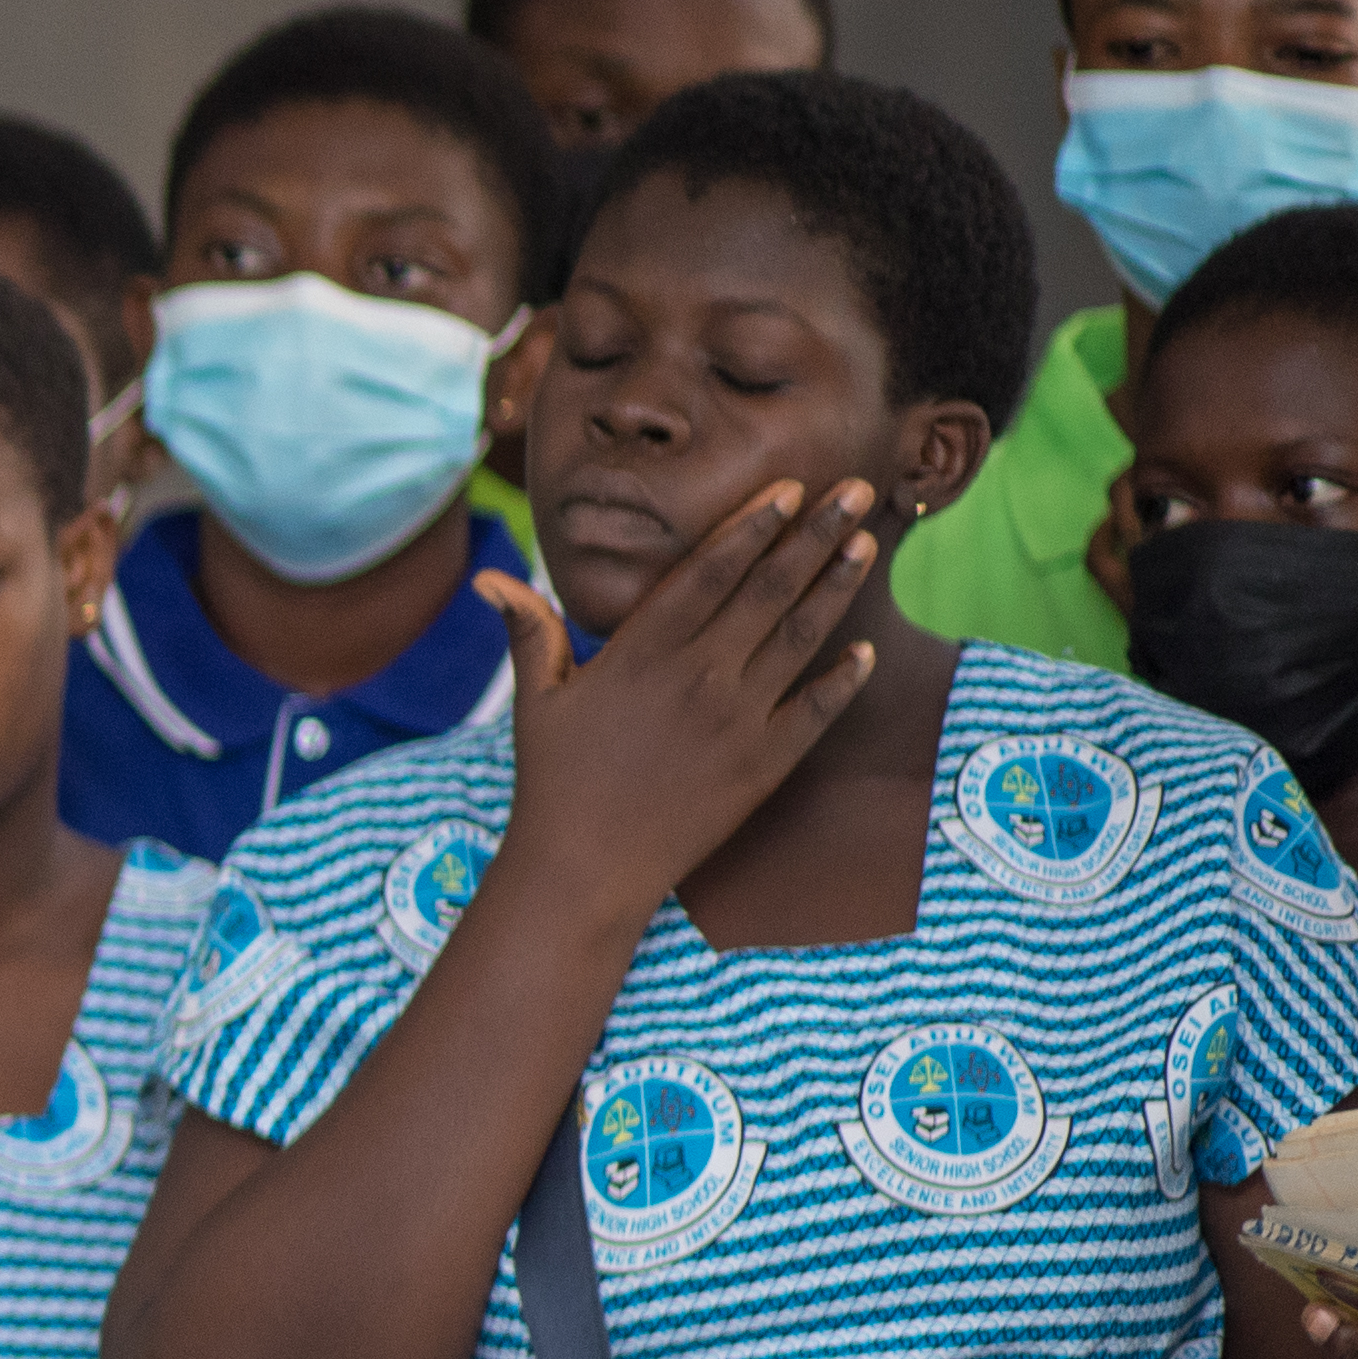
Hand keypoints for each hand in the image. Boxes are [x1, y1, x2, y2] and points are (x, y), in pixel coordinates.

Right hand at [491, 482, 880, 921]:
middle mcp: (697, 677)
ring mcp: (737, 721)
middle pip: (769, 590)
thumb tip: (490, 579)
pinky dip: (844, 678)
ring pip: (801, 637)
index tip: (789, 487)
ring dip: (837, 586)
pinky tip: (867, 649)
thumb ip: (530, 632)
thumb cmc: (552, 783)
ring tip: (865, 543)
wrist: (585, 871)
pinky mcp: (763, 765)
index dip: (752, 525)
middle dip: (816, 534)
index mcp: (641, 653)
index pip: (709, 571)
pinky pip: (816, 709)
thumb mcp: (535, 701)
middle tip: (856, 491)